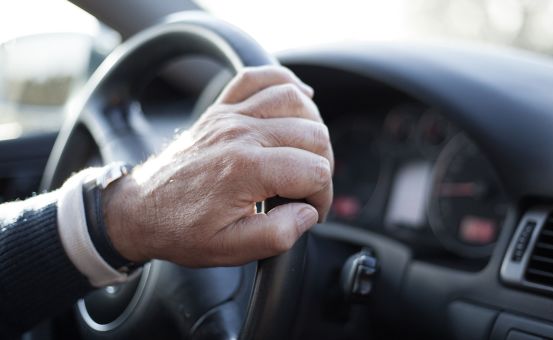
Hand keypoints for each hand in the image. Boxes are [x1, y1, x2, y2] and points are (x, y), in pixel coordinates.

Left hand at [103, 66, 333, 266]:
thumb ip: (276, 235)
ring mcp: (230, 116)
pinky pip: (259, 77)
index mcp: (246, 169)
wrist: (140, 209)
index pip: (314, 171)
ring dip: (313, 125)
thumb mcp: (230, 248)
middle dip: (323, 165)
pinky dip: (285, 82)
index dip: (322, 195)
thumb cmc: (182, 229)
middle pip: (313, 133)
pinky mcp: (221, 109)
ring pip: (294, 100)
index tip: (311, 211)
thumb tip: (307, 212)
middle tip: (309, 188)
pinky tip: (298, 99)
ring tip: (307, 153)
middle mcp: (241, 134)